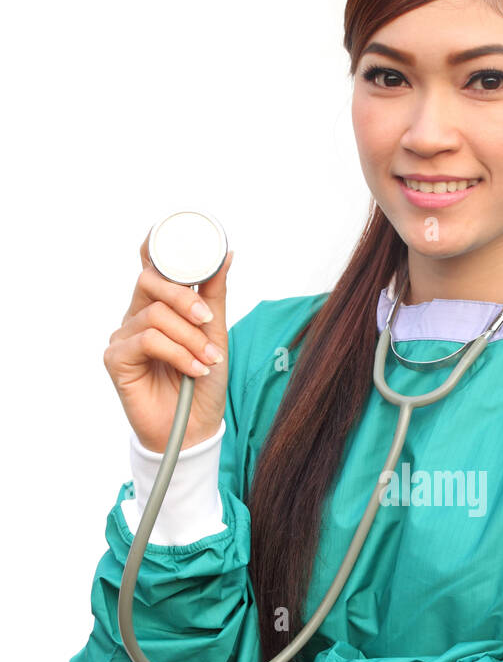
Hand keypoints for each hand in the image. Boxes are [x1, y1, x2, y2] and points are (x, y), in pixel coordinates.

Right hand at [103, 234, 233, 452]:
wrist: (194, 428)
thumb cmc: (202, 384)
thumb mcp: (216, 335)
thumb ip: (214, 296)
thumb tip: (226, 255)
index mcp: (159, 305)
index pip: (153, 266)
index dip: (158, 247)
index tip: (174, 234)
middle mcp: (137, 315)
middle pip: (152, 282)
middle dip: (186, 298)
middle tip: (208, 321)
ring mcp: (124, 335)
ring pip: (155, 315)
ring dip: (189, 339)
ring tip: (207, 360)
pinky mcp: (116, 358)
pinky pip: (147, 341)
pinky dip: (177, 354)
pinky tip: (193, 370)